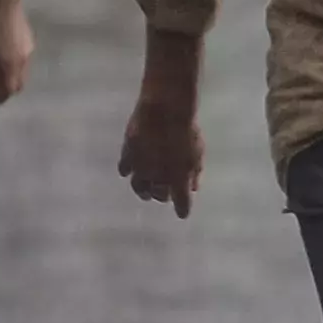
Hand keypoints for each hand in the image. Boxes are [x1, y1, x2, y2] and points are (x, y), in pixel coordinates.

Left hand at [0, 0, 33, 104]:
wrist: (4, 1)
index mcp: (13, 65)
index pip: (10, 90)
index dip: (0, 99)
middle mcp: (25, 61)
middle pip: (19, 82)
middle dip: (7, 88)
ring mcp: (30, 50)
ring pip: (22, 70)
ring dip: (10, 74)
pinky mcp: (29, 40)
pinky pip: (23, 59)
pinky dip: (14, 63)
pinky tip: (3, 54)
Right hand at [118, 94, 202, 217]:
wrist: (164, 109)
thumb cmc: (186, 130)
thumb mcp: (198, 153)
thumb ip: (195, 173)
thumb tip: (193, 188)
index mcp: (179, 179)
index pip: (181, 203)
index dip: (182, 209)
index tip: (182, 213)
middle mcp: (158, 178)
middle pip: (158, 195)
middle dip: (162, 196)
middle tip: (163, 193)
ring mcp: (140, 167)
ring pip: (139, 187)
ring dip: (143, 190)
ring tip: (145, 190)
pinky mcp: (127, 154)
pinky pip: (125, 169)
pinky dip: (128, 171)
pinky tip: (131, 169)